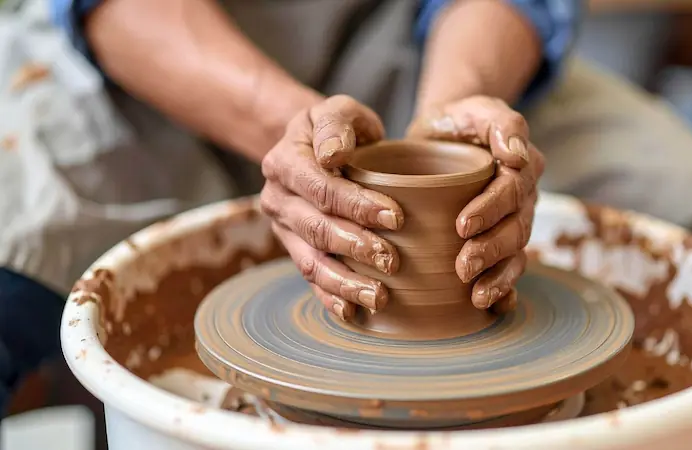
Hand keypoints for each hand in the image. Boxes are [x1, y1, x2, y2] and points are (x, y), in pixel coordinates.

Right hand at [260, 96, 404, 320]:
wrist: (317, 148)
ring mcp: (284, 230)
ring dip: (345, 283)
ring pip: (310, 262)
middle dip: (355, 247)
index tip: (395, 217)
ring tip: (380, 297)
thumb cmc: (336, 129)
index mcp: (284, 162)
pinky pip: (310, 280)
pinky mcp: (295, 251)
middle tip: (393, 260)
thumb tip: (332, 153)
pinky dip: (330, 298)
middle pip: (316, 230)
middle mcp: (277, 199)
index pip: (321, 188)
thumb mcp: (336, 110)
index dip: (356, 205)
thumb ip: (336, 123)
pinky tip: (353, 313)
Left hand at [407, 96, 544, 312]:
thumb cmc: (455, 123)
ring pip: (515, 255)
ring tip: (477, 296)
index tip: (462, 225)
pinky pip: (509, 271)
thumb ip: (498, 122)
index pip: (512, 190)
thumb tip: (516, 156)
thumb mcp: (474, 109)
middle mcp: (524, 198)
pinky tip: (492, 309)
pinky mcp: (498, 244)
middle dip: (491, 250)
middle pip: (516, 229)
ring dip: (499, 277)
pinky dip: (504, 292)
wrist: (438, 140)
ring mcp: (514, 224)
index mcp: (521, 165)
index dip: (490, 210)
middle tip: (463, 266)